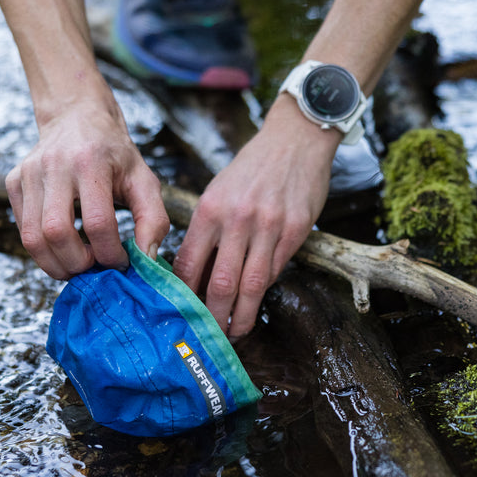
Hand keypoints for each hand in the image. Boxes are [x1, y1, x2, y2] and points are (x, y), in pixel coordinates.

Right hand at [6, 97, 168, 279]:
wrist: (78, 118)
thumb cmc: (115, 154)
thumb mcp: (144, 180)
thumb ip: (153, 219)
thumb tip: (146, 259)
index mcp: (91, 162)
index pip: (98, 223)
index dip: (110, 253)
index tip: (121, 262)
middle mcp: (54, 165)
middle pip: (57, 233)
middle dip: (78, 263)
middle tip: (95, 268)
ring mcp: (28, 173)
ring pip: (32, 238)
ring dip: (56, 264)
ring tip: (78, 265)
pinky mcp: (13, 182)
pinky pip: (22, 230)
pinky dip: (42, 249)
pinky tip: (63, 247)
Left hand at [173, 97, 338, 339]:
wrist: (295, 140)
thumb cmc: (252, 167)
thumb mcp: (219, 191)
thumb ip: (208, 230)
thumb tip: (195, 272)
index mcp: (211, 209)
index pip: (190, 263)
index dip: (184, 295)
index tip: (181, 313)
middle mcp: (238, 219)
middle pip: (221, 283)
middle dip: (213, 316)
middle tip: (209, 336)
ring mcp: (269, 227)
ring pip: (252, 286)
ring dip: (242, 315)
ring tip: (235, 332)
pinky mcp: (296, 230)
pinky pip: (276, 270)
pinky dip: (264, 289)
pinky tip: (256, 301)